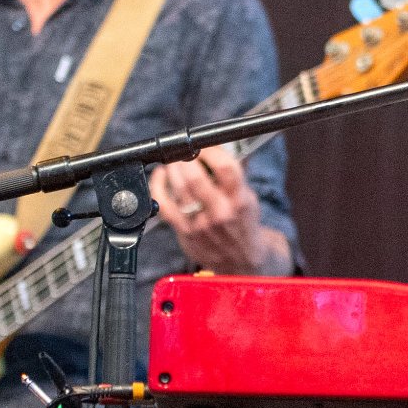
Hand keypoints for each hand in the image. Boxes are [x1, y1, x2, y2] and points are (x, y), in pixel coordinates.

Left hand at [151, 148, 283, 273]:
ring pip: (179, 189)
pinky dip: (158, 186)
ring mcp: (201, 223)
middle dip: (186, 159)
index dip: (212, 151)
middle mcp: (221, 212)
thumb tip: (220, 147)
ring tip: (174, 163)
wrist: (241, 261)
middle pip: (196, 178)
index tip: (204, 145)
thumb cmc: (243, 226)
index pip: (226, 168)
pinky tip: (161, 177)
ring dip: (173, 169)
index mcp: (240, 200)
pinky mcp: (185, 231)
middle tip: (184, 153)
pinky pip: (165, 205)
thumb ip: (234, 175)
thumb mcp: (248, 199)